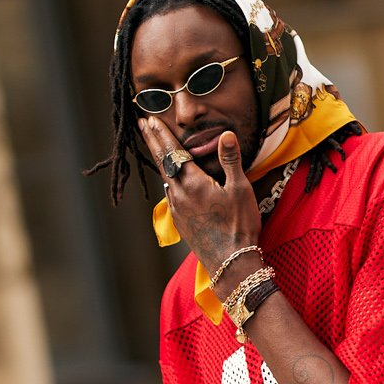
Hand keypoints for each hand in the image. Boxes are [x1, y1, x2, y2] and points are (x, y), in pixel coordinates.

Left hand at [142, 114, 261, 278]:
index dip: (161, 134)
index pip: (172, 151)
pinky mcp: (181, 222)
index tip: (150, 120)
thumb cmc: (238, 227)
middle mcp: (179, 195)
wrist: (230, 263)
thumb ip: (230, 160)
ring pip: (165, 179)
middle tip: (143, 125)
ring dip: (160, 161)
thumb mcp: (240, 190)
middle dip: (153, 141)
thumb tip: (225, 135)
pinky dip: (168, 180)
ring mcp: (177, 210)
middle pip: (162, 162)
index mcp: (193, 183)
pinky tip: (171, 181)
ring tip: (156, 148)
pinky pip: (170, 195)